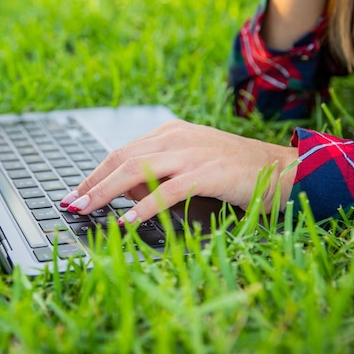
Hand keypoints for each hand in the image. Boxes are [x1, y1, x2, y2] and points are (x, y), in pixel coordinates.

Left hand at [60, 119, 298, 224]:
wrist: (281, 169)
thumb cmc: (234, 170)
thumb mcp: (190, 163)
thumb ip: (158, 172)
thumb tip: (123, 192)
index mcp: (170, 133)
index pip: (121, 152)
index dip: (95, 173)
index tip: (76, 192)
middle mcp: (176, 138)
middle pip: (121, 158)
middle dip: (92, 182)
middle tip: (71, 203)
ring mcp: (192, 153)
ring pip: (136, 170)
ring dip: (106, 192)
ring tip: (87, 209)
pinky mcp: (207, 172)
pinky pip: (166, 190)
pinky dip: (142, 207)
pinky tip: (126, 221)